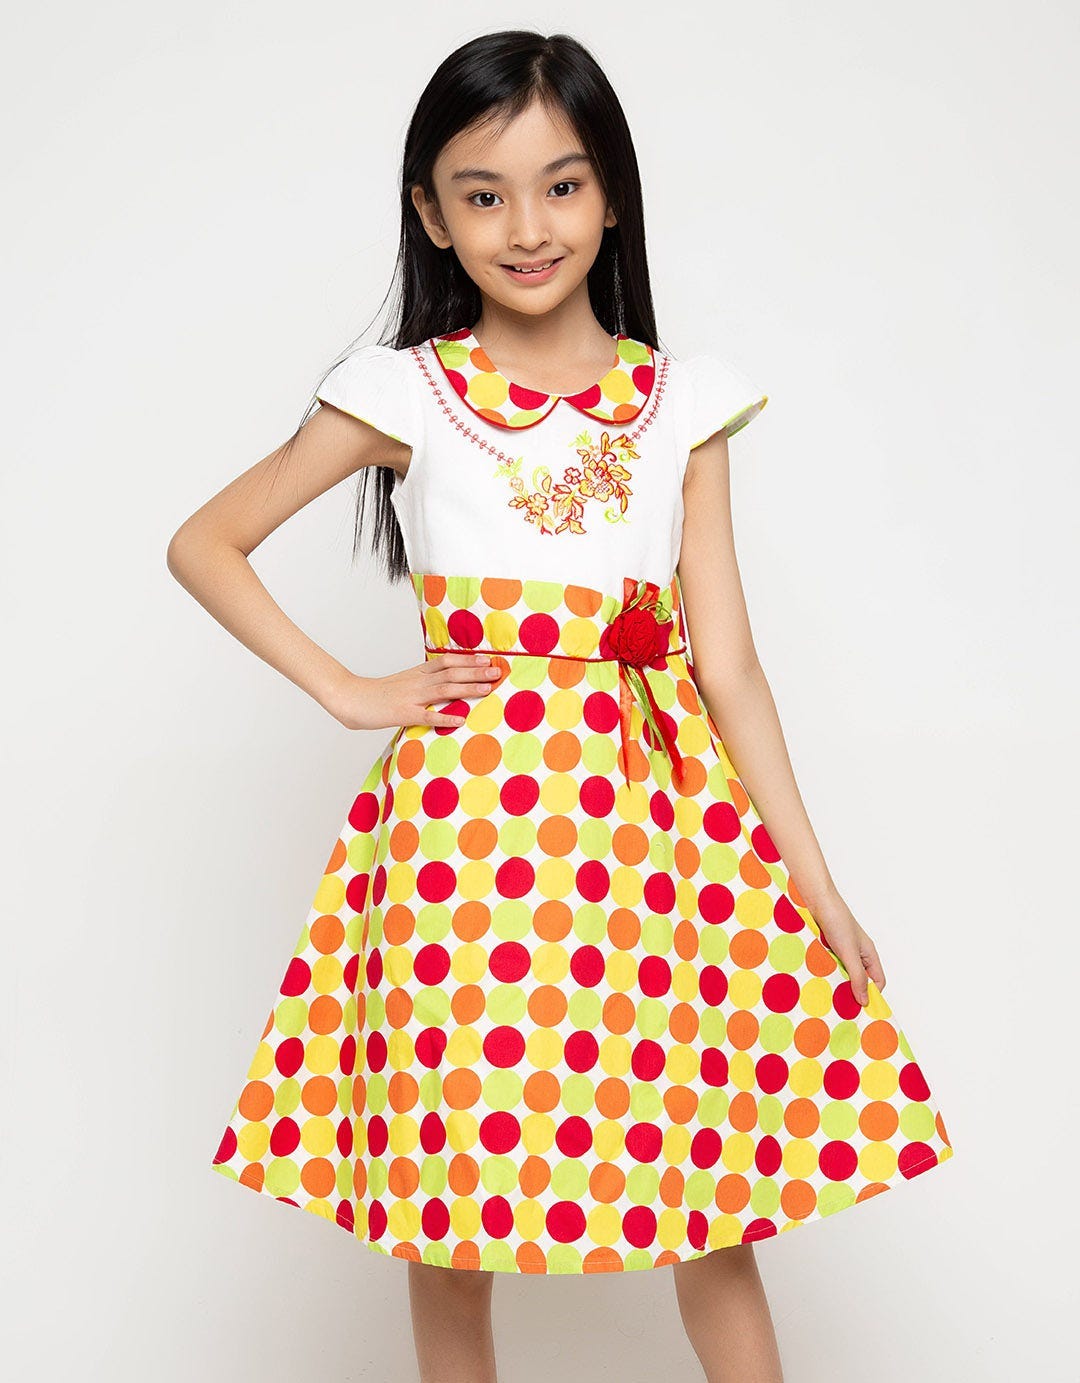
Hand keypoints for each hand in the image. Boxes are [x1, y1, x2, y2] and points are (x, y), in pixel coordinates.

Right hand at [326, 651, 501, 731]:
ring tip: (488, 689)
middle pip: (451, 673)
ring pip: (445, 690)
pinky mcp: (403, 714)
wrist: (348, 697)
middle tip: (497, 671)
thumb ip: (421, 684)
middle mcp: (417, 682)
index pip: (446, 662)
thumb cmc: (375, 694)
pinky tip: (461, 719)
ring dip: (468, 689)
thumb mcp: (401, 683)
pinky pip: (428, 716)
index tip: (487, 659)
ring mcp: (411, 697)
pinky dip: (445, 718)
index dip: (468, 660)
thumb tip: (441, 687)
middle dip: (476, 672)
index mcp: (416, 673)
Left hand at [809, 891, 885, 1006]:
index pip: (877, 982)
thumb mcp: (849, 952)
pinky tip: (817, 982)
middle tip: (842, 1008)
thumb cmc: (837, 921)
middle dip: (852, 993)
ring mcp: (840, 952)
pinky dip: (824, 975)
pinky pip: (828, 967)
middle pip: (859, 980)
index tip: (861, 1011)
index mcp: (868, 954)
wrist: (815, 900)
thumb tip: (865, 1001)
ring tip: (827, 996)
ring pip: (842, 975)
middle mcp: (856, 954)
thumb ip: (858, 976)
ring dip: (836, 984)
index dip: (872, 995)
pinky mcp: (825, 950)